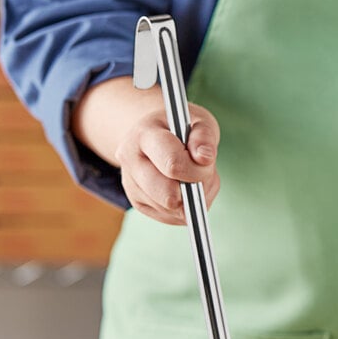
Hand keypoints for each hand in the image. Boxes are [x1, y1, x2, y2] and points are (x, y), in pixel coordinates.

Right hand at [114, 103, 220, 224]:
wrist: (157, 134)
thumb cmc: (182, 128)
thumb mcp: (198, 120)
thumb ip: (204, 136)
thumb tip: (204, 158)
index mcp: (144, 135)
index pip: (172, 164)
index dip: (197, 170)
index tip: (207, 161)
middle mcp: (130, 161)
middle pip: (169, 195)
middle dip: (195, 188)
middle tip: (202, 172)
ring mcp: (131, 184)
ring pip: (174, 209)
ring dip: (195, 198)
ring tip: (193, 176)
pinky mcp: (138, 203)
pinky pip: (174, 218)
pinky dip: (188, 207)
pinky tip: (186, 187)